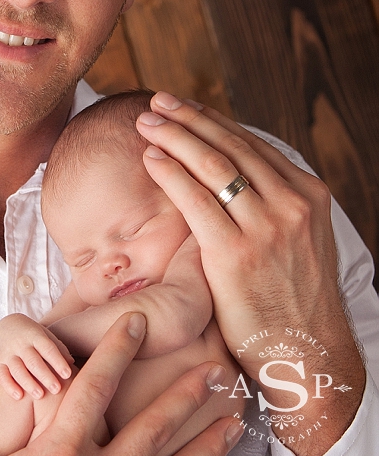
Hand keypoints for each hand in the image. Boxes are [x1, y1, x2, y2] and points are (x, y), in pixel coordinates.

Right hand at [0, 313, 73, 398]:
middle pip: (33, 360)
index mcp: (35, 335)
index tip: (68, 374)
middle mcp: (20, 344)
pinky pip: (2, 375)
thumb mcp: (46, 336)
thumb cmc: (32, 336)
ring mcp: (8, 353)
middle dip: (45, 375)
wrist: (4, 327)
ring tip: (40, 395)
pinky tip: (19, 396)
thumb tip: (72, 363)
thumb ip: (59, 349)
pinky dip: (9, 386)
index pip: (47, 348)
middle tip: (56, 389)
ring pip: (17, 369)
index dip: (57, 361)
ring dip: (28, 382)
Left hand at [136, 92, 365, 455]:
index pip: (252, 145)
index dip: (212, 122)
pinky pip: (196, 201)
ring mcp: (267, 227)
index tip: (184, 108)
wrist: (307, 352)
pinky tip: (152, 160)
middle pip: (231, 147)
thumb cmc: (293, 300)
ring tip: (146, 123)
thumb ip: (274, 207)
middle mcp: (292, 204)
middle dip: (188, 119)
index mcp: (308, 195)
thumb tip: (238, 180)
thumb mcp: (300, 241)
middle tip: (157, 102)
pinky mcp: (237, 253)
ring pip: (213, 166)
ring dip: (175, 137)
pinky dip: (172, 174)